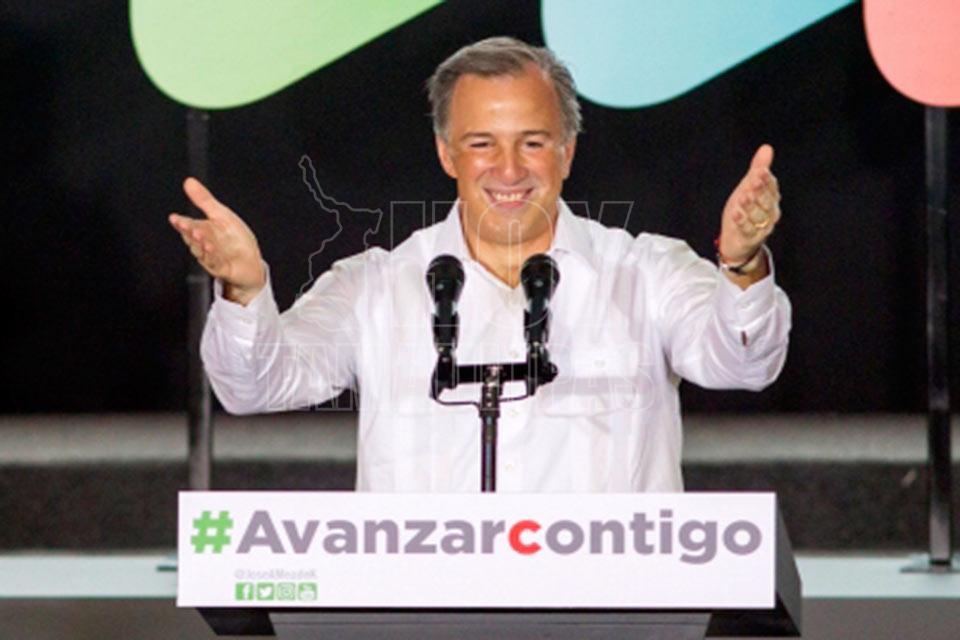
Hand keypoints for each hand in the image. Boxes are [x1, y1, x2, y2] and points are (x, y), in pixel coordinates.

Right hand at [168, 178, 265, 304]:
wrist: (250, 261)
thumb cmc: (236, 238)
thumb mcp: (222, 215)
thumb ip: (204, 200)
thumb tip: (189, 182)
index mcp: (203, 229)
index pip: (188, 225)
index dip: (181, 222)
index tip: (174, 218)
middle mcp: (204, 243)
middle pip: (193, 237)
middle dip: (188, 231)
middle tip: (185, 225)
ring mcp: (211, 256)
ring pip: (201, 250)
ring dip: (199, 242)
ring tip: (199, 235)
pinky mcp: (220, 267)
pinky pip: (214, 261)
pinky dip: (211, 255)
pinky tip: (210, 248)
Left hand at [718, 144, 780, 264]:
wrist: (737, 240)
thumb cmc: (745, 211)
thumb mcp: (748, 187)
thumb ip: (758, 169)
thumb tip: (766, 148)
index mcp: (771, 199)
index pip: (772, 187)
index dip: (766, 179)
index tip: (760, 171)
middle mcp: (770, 213)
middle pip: (767, 201)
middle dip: (760, 190)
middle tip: (754, 181)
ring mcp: (761, 227)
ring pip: (758, 215)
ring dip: (751, 206)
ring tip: (743, 197)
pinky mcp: (750, 238)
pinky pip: (747, 229)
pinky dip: (742, 221)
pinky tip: (736, 213)